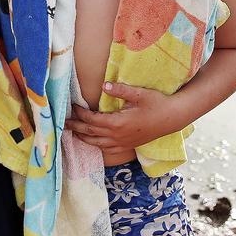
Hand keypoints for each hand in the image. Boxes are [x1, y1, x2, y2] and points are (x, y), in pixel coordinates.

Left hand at [64, 84, 180, 153]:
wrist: (172, 118)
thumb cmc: (156, 103)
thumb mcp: (140, 94)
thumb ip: (121, 90)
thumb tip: (105, 86)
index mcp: (118, 123)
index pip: (92, 120)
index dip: (80, 113)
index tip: (73, 106)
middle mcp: (118, 136)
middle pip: (90, 134)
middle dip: (76, 128)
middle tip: (63, 123)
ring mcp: (123, 143)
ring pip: (97, 144)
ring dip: (83, 138)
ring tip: (72, 133)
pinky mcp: (128, 145)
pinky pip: (107, 149)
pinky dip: (97, 146)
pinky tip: (93, 142)